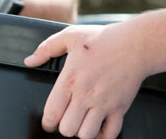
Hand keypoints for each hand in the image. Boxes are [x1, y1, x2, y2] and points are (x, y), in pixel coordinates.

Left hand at [24, 24, 146, 138]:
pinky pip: (110, 134)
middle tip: (68, 120)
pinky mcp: (120, 108)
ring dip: (83, 132)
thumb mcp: (71, 36)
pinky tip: (100, 126)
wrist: (136, 44)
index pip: (51, 114)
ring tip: (83, 123)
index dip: (47, 123)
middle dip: (64, 127)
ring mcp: (103, 103)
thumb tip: (29, 60)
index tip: (50, 122)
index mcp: (70, 80)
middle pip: (67, 129)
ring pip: (86, 135)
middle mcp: (86, 95)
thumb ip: (47, 48)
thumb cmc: (103, 39)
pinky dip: (103, 135)